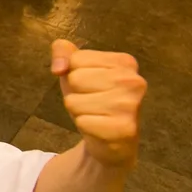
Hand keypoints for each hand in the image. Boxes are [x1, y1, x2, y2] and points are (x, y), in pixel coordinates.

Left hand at [52, 39, 145, 168]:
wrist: (110, 140)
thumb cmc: (93, 98)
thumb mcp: (75, 69)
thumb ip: (63, 51)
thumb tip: (58, 68)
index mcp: (125, 62)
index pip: (76, 59)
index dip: (75, 73)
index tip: (93, 85)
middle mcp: (133, 81)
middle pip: (75, 79)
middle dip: (76, 93)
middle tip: (94, 102)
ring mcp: (130, 105)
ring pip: (74, 102)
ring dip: (79, 110)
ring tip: (96, 114)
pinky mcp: (124, 129)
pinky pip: (81, 122)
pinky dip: (85, 126)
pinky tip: (100, 128)